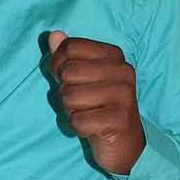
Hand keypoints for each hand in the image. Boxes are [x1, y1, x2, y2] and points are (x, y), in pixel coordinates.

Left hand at [48, 31, 145, 174]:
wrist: (125, 145)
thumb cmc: (98, 107)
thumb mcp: (81, 78)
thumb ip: (67, 56)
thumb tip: (54, 35)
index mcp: (114, 55)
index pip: (70, 47)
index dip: (58, 65)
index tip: (69, 80)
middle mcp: (123, 70)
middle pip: (67, 72)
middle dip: (66, 92)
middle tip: (83, 102)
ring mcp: (124, 95)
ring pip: (70, 97)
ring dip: (71, 111)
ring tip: (89, 114)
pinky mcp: (120, 120)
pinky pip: (78, 121)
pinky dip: (79, 128)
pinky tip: (93, 129)